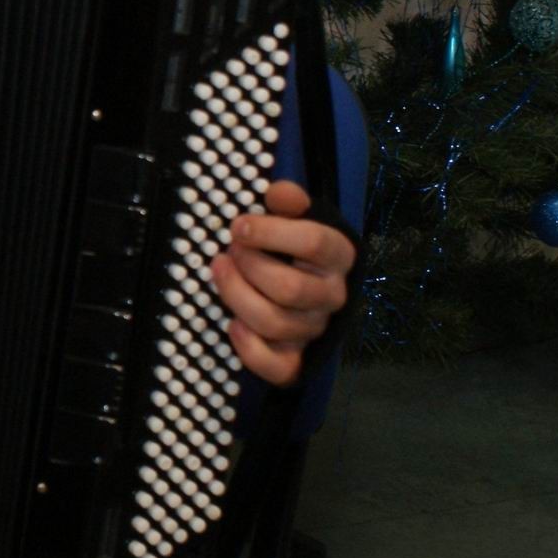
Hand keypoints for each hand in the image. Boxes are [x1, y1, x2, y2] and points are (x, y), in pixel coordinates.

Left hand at [211, 180, 354, 387]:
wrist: (297, 284)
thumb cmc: (289, 247)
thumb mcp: (292, 218)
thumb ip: (288, 202)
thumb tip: (279, 190)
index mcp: (337, 256)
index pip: (315, 243)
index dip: (271, 233)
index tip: (239, 226)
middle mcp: (332, 295)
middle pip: (290, 288)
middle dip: (249, 267)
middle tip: (228, 251)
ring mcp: (314, 329)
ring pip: (275, 322)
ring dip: (237, 296)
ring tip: (219, 271)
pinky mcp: (296, 360)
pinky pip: (278, 366)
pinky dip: (249, 348)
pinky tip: (232, 324)